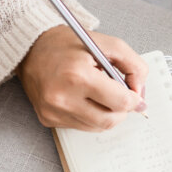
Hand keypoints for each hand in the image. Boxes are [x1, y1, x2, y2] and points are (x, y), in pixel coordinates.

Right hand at [17, 25, 147, 131]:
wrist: (32, 48)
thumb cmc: (69, 45)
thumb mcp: (109, 44)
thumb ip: (134, 66)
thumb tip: (140, 92)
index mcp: (78, 76)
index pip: (120, 102)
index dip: (135, 100)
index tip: (136, 96)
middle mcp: (62, 97)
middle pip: (110, 120)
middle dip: (122, 110)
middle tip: (122, 97)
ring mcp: (53, 111)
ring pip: (97, 127)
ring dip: (107, 114)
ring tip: (102, 94)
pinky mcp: (48, 119)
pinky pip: (82, 126)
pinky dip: (91, 116)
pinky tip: (86, 98)